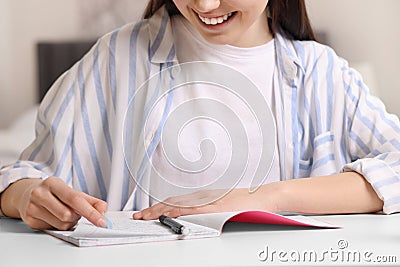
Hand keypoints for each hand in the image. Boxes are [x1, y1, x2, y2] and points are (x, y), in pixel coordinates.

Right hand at [11, 177, 107, 229]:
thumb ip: (90, 200)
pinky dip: (58, 226)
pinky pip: (52, 230)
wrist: (26, 193)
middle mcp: (40, 194)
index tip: (101, 221)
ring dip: (69, 222)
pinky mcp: (30, 221)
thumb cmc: (54, 193)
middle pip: (68, 215)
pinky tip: (53, 217)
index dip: (90, 212)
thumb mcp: (71, 191)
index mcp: (53, 183)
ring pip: (61, 225)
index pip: (75, 199)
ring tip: (64, 213)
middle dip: (76, 216)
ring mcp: (32, 208)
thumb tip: (103, 210)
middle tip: (74, 211)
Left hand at [133, 186, 279, 219]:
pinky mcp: (215, 208)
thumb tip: (195, 216)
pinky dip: (178, 213)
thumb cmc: (247, 201)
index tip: (147, 212)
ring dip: (160, 211)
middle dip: (153, 210)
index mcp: (203, 198)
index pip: (175, 202)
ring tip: (146, 217)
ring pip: (178, 206)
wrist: (264, 197)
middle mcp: (203, 198)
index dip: (159, 207)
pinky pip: (192, 210)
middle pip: (172, 203)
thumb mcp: (224, 204)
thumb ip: (209, 209)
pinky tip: (168, 216)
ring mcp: (208, 202)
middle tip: (139, 216)